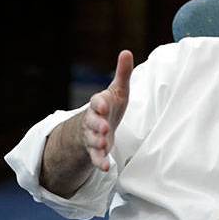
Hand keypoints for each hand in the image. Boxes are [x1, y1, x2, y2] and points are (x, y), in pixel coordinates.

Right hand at [82, 50, 132, 171]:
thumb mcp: (118, 90)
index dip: (99, 104)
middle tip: (104, 128)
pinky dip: (99, 162)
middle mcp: (92, 120)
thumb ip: (123, 73)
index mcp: (99, 104)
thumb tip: (127, 51)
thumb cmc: (111, 105)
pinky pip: (95, 157)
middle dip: (97, 125)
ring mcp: (92, 136)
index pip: (96, 102)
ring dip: (97, 142)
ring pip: (92, 140)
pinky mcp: (96, 151)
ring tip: (104, 144)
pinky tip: (105, 168)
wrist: (98, 127)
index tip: (103, 105)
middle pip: (92, 122)